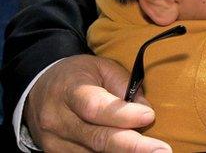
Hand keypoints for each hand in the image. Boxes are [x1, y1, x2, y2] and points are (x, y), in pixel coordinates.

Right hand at [24, 54, 170, 152]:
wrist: (38, 91)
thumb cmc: (78, 76)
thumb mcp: (102, 68)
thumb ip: (125, 86)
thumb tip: (147, 112)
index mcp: (70, 90)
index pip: (95, 107)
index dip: (122, 115)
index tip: (149, 116)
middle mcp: (57, 119)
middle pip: (97, 138)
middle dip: (132, 146)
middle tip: (162, 150)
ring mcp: (54, 141)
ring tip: (152, 152)